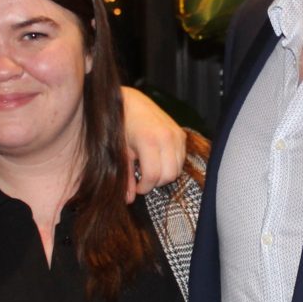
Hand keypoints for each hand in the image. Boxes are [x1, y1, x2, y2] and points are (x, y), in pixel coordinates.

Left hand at [119, 86, 185, 200]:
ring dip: (164, 174)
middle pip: (169, 175)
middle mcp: (167, 137)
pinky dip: (171, 165)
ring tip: (150, 169)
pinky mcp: (181, 134)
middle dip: (156, 182)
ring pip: (178, 169)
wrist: (130, 102)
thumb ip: (126, 176)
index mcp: (149, 140)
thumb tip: (128, 199)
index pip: (154, 176)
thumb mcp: (120, 152)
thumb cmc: (121, 126)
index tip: (137, 187)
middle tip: (143, 179)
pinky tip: (158, 160)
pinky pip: (182, 159)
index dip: (144, 187)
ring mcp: (176, 135)